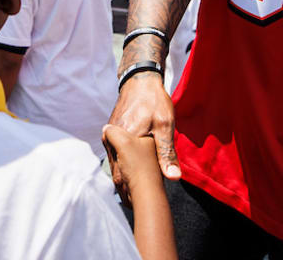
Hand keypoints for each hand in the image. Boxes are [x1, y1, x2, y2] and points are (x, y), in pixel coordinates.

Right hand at [106, 71, 178, 192]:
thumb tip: (172, 177)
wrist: (141, 80)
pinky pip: (115, 152)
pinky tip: (132, 171)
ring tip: (134, 191)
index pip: (121, 174)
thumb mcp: (165, 126)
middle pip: (116, 170)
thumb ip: (167, 152)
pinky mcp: (112, 132)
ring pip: (115, 162)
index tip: (136, 202)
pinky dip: (123, 163)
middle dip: (126, 186)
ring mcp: (110, 134)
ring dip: (124, 175)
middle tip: (136, 201)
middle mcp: (111, 138)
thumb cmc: (155, 101)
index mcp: (122, 139)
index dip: (128, 190)